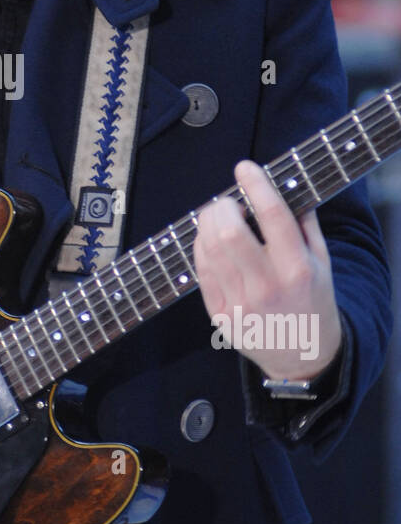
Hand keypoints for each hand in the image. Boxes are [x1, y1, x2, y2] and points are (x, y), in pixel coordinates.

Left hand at [193, 159, 342, 381]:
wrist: (303, 356)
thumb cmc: (313, 301)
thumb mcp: (322, 262)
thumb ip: (304, 224)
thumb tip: (280, 186)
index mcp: (297, 268)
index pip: (272, 215)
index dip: (256, 185)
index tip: (245, 167)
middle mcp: (267, 286)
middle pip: (229, 231)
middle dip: (223, 206)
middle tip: (228, 201)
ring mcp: (240, 303)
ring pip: (209, 248)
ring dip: (207, 223)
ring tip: (218, 218)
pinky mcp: (220, 315)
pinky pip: (202, 271)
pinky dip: (201, 247)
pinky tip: (211, 241)